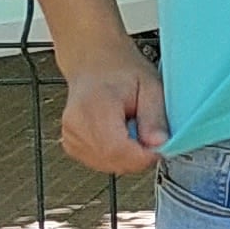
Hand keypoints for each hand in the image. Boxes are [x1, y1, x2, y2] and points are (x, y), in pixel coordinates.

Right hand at [58, 50, 168, 177]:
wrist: (95, 64)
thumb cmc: (121, 71)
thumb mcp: (150, 86)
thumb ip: (154, 118)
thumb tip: (159, 145)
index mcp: (94, 106)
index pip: (116, 148)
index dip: (142, 156)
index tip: (159, 148)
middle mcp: (76, 124)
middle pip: (112, 160)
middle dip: (138, 157)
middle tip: (149, 135)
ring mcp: (70, 136)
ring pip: (107, 165)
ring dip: (127, 157)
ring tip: (131, 129)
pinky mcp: (71, 145)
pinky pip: (100, 163)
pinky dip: (116, 156)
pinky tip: (120, 135)